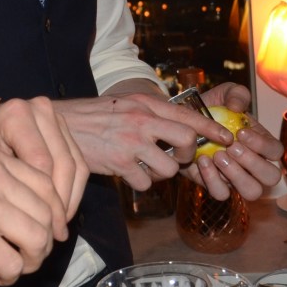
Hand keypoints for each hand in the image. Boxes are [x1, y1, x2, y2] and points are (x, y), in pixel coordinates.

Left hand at [0, 97, 86, 226]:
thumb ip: (4, 190)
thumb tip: (31, 230)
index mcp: (16, 115)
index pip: (41, 165)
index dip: (43, 202)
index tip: (39, 231)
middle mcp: (39, 109)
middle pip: (63, 165)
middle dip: (60, 205)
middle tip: (53, 236)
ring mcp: (53, 117)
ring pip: (76, 166)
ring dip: (69, 200)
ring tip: (57, 228)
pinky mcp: (62, 128)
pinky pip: (77, 163)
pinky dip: (71, 190)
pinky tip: (59, 213)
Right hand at [0, 145, 64, 285]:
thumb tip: (20, 211)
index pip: (44, 182)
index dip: (50, 212)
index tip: (43, 230)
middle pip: (46, 212)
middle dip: (44, 240)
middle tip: (28, 255)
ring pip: (37, 239)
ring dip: (31, 260)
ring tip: (14, 267)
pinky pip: (14, 263)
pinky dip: (9, 275)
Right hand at [57, 91, 225, 188]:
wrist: (60, 126)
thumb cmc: (94, 116)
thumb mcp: (125, 104)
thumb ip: (150, 113)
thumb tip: (179, 128)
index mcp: (144, 104)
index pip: (188, 115)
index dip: (211, 129)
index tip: (227, 138)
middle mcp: (140, 121)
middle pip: (185, 141)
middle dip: (187, 154)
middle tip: (176, 157)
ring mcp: (130, 143)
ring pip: (168, 168)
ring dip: (161, 172)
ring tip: (144, 165)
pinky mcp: (118, 163)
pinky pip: (145, 182)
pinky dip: (140, 182)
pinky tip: (127, 172)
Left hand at [176, 82, 282, 200]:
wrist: (182, 121)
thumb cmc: (209, 109)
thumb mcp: (223, 94)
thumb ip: (236, 94)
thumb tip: (237, 107)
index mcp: (260, 143)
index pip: (276, 152)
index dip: (262, 145)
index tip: (241, 133)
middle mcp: (252, 165)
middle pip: (271, 178)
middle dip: (253, 164)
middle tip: (231, 148)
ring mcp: (235, 178)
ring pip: (251, 192)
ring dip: (236, 176)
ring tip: (217, 156)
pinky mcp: (215, 185)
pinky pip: (221, 193)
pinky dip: (212, 180)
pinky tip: (201, 161)